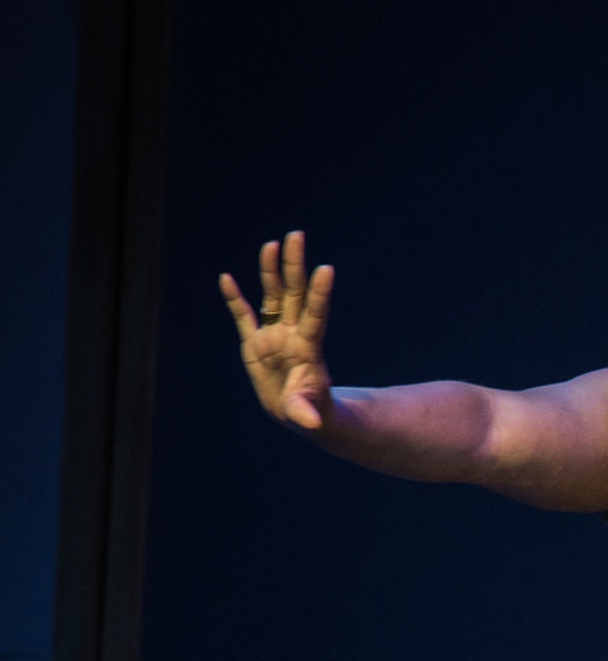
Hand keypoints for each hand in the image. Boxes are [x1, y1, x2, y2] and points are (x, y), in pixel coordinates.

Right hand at [219, 231, 335, 429]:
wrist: (298, 412)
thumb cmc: (310, 410)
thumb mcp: (308, 413)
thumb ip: (306, 413)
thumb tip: (309, 424)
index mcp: (308, 347)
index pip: (316, 314)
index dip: (319, 293)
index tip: (326, 269)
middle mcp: (292, 334)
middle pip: (293, 293)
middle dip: (294, 266)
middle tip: (297, 235)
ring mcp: (274, 335)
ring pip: (272, 297)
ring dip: (271, 271)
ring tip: (272, 244)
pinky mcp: (255, 343)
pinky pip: (244, 316)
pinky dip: (235, 298)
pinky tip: (227, 278)